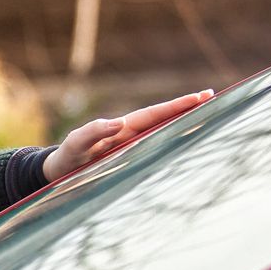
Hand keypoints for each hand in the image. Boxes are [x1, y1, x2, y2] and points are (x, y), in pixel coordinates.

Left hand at [43, 89, 213, 182]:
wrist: (56, 172)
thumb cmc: (66, 157)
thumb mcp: (74, 144)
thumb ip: (91, 133)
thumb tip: (119, 123)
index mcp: (122, 128)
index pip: (155, 114)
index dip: (177, 106)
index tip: (200, 97)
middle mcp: (130, 135)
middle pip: (164, 119)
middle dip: (187, 109)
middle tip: (213, 99)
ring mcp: (131, 147)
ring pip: (163, 133)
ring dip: (183, 125)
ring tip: (207, 117)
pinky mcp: (129, 160)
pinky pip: (155, 150)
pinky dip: (172, 144)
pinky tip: (185, 145)